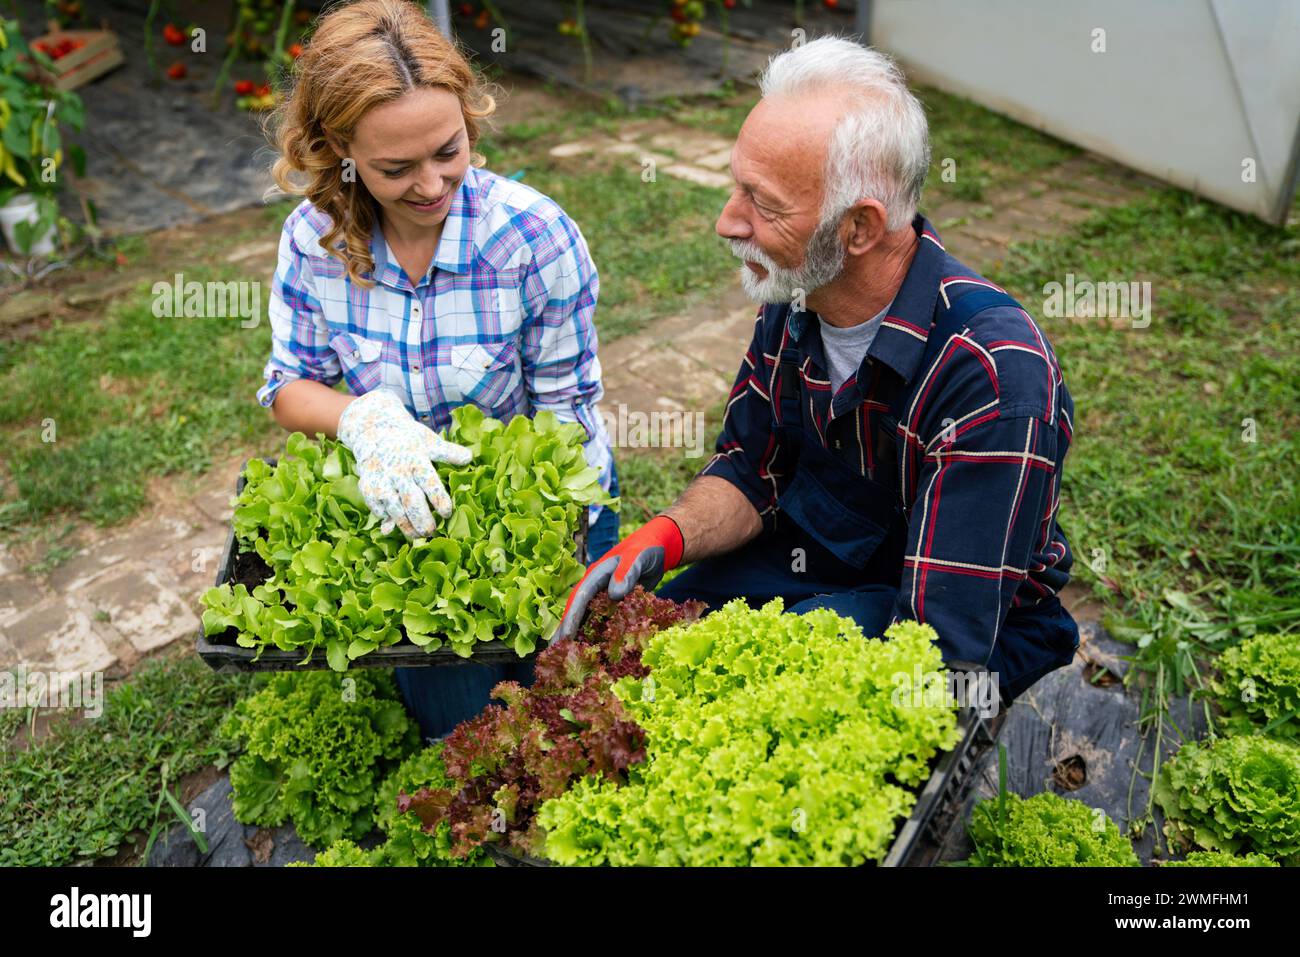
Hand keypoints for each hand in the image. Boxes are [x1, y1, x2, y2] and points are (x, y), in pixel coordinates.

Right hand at [336, 389, 472, 538]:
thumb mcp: (430, 442)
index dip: (440, 501)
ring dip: (406, 526)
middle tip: (432, 532)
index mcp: (417, 460)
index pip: (430, 484)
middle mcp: (398, 471)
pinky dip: (387, 519)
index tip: (447, 513)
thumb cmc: (408, 440)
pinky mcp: (368, 487)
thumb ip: (448, 452)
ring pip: (395, 509)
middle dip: (423, 520)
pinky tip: (395, 526)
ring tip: (417, 536)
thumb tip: (470, 458)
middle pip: (412, 501)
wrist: (373, 430)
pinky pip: (378, 508)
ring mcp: (381, 480)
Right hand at [554, 515, 684, 641]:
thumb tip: (615, 594)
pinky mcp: (614, 604)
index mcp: (596, 575)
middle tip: (555, 653)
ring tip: (566, 656)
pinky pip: (601, 620)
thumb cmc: (646, 549)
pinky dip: (595, 633)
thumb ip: (627, 572)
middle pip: (576, 611)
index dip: (571, 618)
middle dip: (565, 631)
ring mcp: (603, 596)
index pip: (579, 598)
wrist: (657, 549)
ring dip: (576, 635)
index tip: (565, 636)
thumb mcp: (638, 557)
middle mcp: (595, 587)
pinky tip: (591, 650)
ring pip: (586, 618)